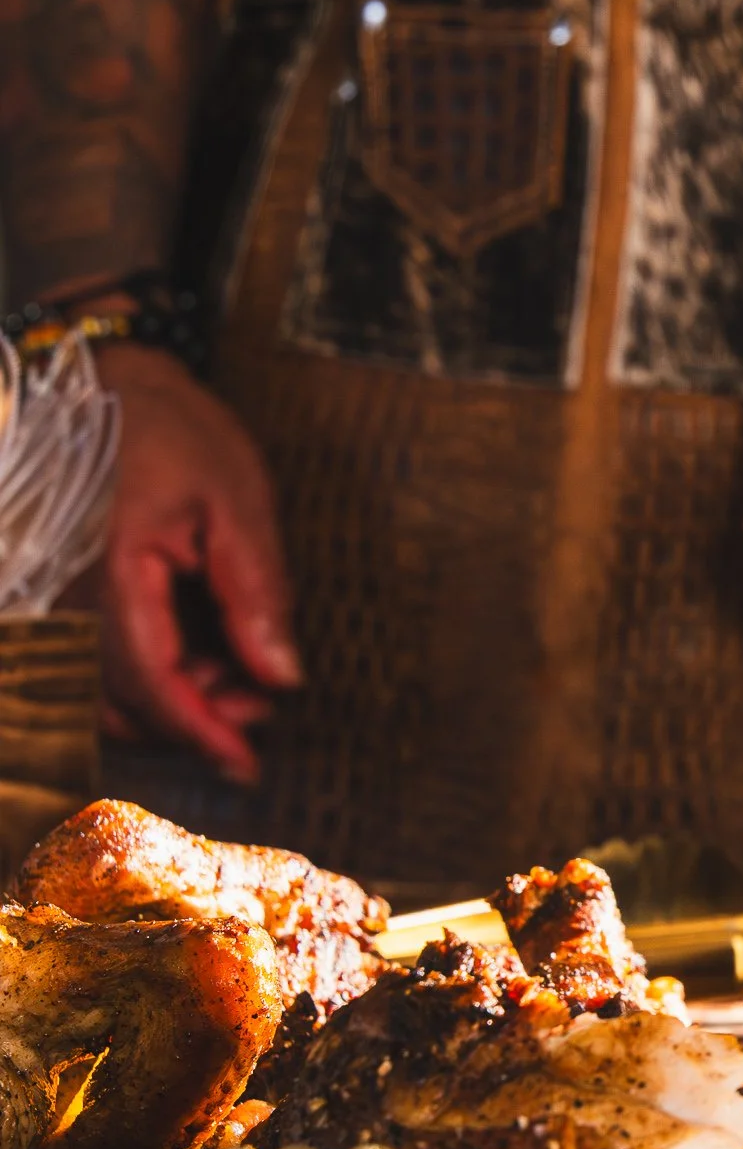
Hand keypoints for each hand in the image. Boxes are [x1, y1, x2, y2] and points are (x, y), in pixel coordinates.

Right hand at [95, 343, 299, 782]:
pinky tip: (198, 659)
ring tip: (237, 676)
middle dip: (197, 718)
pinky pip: (90, 662)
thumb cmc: (172, 431)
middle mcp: (66, 596)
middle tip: (260, 702)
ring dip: (172, 703)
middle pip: (123, 699)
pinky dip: (146, 677)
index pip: (151, 682)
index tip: (247, 765)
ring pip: (102, 690)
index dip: (202, 733)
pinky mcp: (59, 595)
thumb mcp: (238, 501)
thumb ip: (257, 594)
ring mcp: (55, 598)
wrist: (106, 382)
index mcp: (110, 573)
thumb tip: (281, 676)